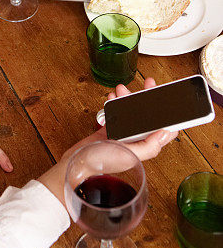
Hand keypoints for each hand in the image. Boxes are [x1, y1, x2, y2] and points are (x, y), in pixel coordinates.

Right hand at [37, 78, 177, 205]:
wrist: (77, 162)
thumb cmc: (101, 163)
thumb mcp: (129, 155)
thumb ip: (149, 147)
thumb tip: (165, 132)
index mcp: (145, 147)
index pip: (164, 130)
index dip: (169, 115)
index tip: (168, 99)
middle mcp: (136, 139)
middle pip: (149, 116)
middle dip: (148, 98)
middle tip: (149, 84)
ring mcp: (123, 133)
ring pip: (132, 111)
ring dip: (129, 98)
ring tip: (121, 89)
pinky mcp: (110, 129)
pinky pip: (116, 112)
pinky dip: (115, 103)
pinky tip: (112, 97)